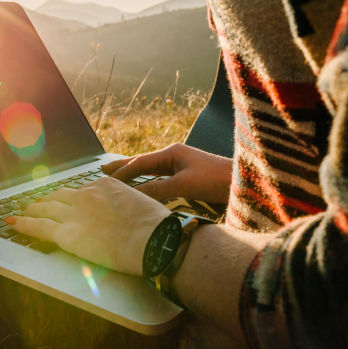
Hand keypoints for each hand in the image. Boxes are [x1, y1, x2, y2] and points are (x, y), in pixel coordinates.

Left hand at [5, 177, 168, 275]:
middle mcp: (86, 196)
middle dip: (48, 198)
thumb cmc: (155, 228)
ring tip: (23, 208)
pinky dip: (22, 223)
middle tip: (39, 200)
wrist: (153, 240)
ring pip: (46, 208)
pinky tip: (11, 222)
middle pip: (60, 196)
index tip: (69, 198)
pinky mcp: (67, 234)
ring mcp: (75, 214)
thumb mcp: (143, 206)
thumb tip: (128, 216)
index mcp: (105, 186)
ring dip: (32, 208)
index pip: (82, 189)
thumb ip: (128, 207)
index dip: (72, 196)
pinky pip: (38, 227)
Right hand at [101, 143, 232, 203]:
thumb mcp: (184, 184)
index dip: (122, 172)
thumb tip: (133, 196)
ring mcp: (182, 165)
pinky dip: (148, 182)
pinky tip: (144, 186)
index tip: (105, 181)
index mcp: (172, 152)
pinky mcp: (188, 176)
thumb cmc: (216, 180)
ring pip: (151, 170)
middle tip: (103, 169)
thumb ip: (158, 189)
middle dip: (123, 166)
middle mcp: (174, 156)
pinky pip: (161, 178)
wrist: (244, 182)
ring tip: (118, 178)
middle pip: (143, 162)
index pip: (140, 163)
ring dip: (135, 175)